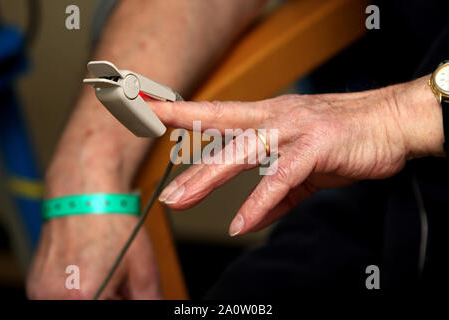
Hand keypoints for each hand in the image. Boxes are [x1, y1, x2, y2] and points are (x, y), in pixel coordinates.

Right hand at [27, 215, 160, 299]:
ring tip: (103, 275)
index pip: (116, 312)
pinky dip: (75, 294)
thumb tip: (155, 307)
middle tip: (120, 283)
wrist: (85, 196)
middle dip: (112, 300)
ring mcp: (40, 293)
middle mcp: (56, 298)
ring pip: (79, 306)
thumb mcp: (143, 265)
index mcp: (85, 297)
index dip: (125, 300)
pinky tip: (86, 273)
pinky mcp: (34, 286)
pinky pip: (59, 300)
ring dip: (94, 298)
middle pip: (93, 310)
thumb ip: (149, 298)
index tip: (129, 291)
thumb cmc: (112, 225)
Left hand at [151, 76, 443, 235]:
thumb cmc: (346, 138)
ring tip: (180, 202)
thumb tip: (255, 216)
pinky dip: (259, 202)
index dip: (184, 114)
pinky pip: (281, 178)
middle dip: (187, 161)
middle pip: (220, 136)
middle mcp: (276, 117)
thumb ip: (278, 192)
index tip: (153, 115)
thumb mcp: (305, 164)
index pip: (218, 114)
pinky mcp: (317, 146)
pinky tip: (241, 222)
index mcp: (270, 117)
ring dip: (208, 179)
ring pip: (242, 152)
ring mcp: (295, 128)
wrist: (393, 122)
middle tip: (160, 186)